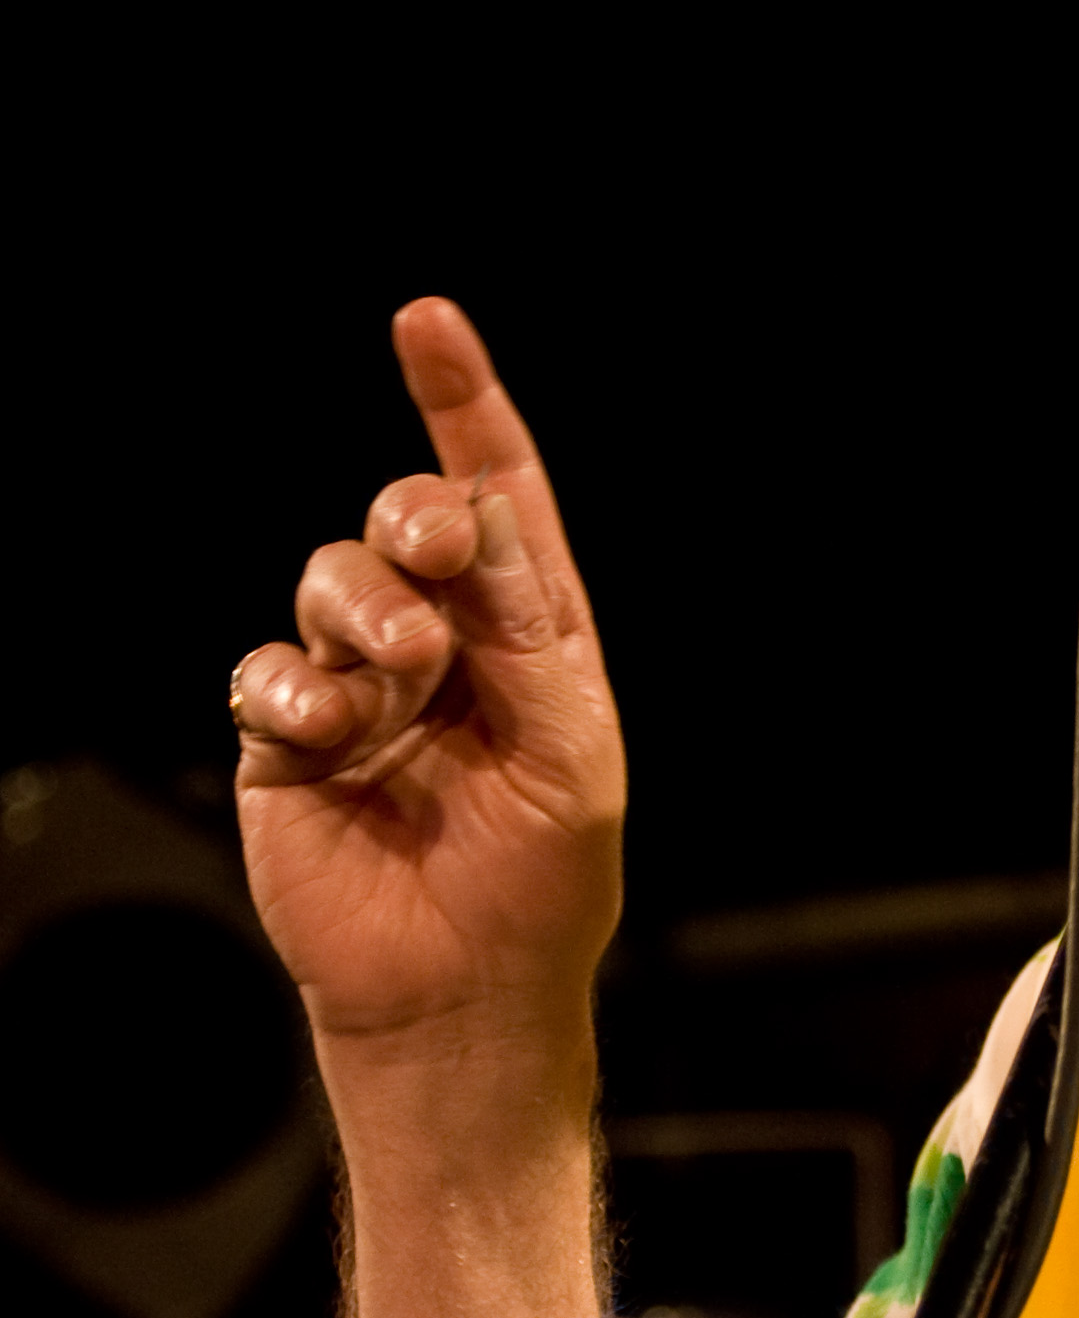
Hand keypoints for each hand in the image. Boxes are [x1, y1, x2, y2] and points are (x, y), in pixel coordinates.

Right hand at [233, 301, 623, 1049]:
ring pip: (332, 580)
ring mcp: (360, 688)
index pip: (498, 497)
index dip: (462, 406)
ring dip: (367, 611)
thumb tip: (482, 510)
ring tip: (399, 680)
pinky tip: (332, 733)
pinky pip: (267, 670)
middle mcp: (442, 645)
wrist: (464, 996)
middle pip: (406, 519)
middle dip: (416, 513)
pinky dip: (299, 689)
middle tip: (440, 550)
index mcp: (530, 634)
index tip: (427, 321)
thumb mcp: (573, 749)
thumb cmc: (542, 886)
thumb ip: (530, 629)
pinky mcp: (287, 741)